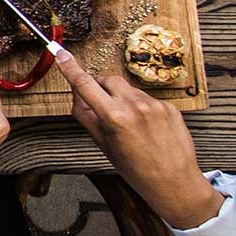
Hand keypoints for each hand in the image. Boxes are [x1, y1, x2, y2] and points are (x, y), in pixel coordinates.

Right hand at [56, 49, 224, 228]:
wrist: (175, 181)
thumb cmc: (137, 170)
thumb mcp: (103, 145)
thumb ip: (86, 116)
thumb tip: (77, 95)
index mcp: (114, 117)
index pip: (85, 84)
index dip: (70, 67)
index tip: (61, 54)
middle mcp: (135, 106)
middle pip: (107, 80)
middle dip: (100, 87)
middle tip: (101, 106)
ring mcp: (155, 104)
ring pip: (128, 89)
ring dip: (121, 98)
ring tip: (129, 125)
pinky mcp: (169, 106)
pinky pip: (147, 98)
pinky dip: (141, 107)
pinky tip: (146, 127)